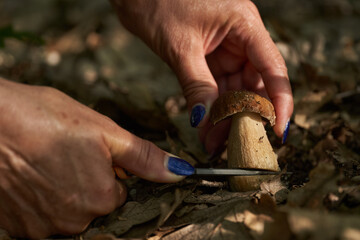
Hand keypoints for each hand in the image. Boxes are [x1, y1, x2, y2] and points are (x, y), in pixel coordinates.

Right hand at [0, 78, 191, 237]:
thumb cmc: (44, 118)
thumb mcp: (103, 131)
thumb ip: (144, 157)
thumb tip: (180, 173)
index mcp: (101, 197)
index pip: (120, 195)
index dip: (109, 173)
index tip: (91, 154)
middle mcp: (74, 221)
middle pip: (95, 206)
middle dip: (87, 183)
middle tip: (65, 155)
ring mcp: (42, 228)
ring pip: (68, 214)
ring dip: (63, 192)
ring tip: (45, 163)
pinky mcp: (17, 228)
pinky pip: (42, 220)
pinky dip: (40, 201)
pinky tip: (31, 176)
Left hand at [111, 0, 292, 152]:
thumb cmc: (158, 3)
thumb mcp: (180, 47)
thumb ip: (197, 85)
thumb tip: (205, 121)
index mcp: (244, 25)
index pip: (273, 67)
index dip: (280, 101)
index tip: (279, 130)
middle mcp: (240, 38)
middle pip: (254, 83)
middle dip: (243, 116)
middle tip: (231, 144)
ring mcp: (225, 48)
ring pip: (234, 89)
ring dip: (225, 116)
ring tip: (213, 141)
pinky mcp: (208, 57)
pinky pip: (216, 87)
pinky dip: (210, 107)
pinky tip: (205, 127)